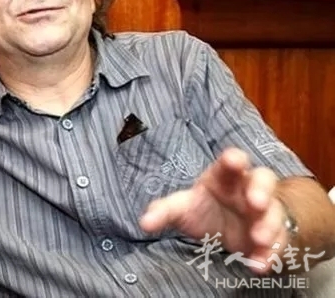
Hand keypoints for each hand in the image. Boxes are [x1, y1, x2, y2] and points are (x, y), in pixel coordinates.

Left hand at [139, 147, 287, 272]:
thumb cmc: (205, 207)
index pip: (232, 161)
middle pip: (264, 179)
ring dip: (268, 224)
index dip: (234, 159)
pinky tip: (258, 265)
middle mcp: (248, 189)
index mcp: (225, 176)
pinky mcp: (273, 235)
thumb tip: (144, 223)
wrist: (231, 227)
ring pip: (275, 212)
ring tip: (258, 238)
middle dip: (261, 189)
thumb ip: (164, 211)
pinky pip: (279, 242)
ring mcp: (264, 212)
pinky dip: (271, 254)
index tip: (234, 160)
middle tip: (255, 202)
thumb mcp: (183, 207)